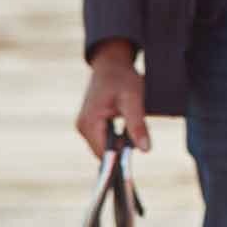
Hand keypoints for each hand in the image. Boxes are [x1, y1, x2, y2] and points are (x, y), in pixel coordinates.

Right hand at [75, 39, 150, 157]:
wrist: (111, 63)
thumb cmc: (122, 78)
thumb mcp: (134, 99)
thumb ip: (137, 125)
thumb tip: (145, 150)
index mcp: (89, 122)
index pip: (104, 153)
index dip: (120, 160)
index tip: (135, 163)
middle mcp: (82, 126)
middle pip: (103, 152)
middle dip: (121, 150)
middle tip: (139, 140)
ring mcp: (83, 125)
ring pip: (103, 146)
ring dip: (118, 144)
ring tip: (132, 132)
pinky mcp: (89, 123)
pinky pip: (102, 139)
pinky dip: (114, 138)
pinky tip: (125, 130)